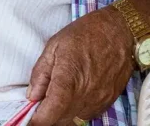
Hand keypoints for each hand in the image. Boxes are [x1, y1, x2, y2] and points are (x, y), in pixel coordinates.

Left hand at [27, 8, 133, 125]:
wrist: (120, 33)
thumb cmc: (87, 33)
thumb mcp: (55, 45)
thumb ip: (41, 72)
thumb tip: (32, 94)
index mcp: (69, 79)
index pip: (51, 112)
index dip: (37, 120)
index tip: (28, 121)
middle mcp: (85, 95)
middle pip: (61, 120)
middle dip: (46, 117)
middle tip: (36, 107)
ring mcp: (98, 101)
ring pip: (74, 120)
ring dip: (60, 116)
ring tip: (52, 101)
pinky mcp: (106, 103)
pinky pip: (86, 115)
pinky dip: (74, 112)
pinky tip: (69, 99)